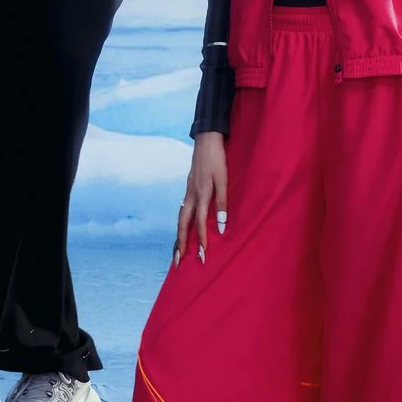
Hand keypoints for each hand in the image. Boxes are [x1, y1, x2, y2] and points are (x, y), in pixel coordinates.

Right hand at [174, 133, 228, 262]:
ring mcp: (187, 192)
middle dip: (181, 244)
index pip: (200, 223)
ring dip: (178, 235)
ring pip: (180, 218)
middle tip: (178, 261)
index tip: (203, 256)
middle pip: (182, 224)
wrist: (207, 140)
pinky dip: (181, 223)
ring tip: (177, 250)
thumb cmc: (218, 159)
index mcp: (201, 194)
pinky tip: (182, 228)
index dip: (202, 240)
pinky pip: (182, 210)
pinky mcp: (188, 188)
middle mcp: (191, 195)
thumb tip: (222, 226)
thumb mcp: (224, 179)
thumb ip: (222, 203)